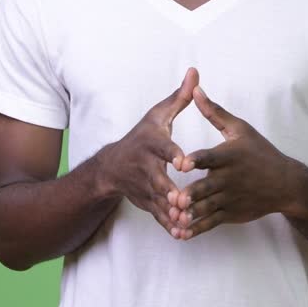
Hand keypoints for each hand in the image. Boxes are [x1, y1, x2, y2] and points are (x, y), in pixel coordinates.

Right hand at [98, 67, 197, 238]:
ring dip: (171, 211)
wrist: (112, 166)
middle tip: (182, 199)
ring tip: (187, 220)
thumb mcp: (157, 115)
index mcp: (151, 143)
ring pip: (158, 200)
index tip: (183, 161)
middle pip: (157, 178)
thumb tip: (195, 72)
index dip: (172, 154)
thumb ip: (180, 97)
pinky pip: (158, 215)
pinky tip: (183, 234)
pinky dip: (169, 225)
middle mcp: (145, 166)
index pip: (162, 147)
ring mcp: (144, 186)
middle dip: (168, 189)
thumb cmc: (142, 136)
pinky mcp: (146, 202)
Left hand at [166, 84, 296, 239]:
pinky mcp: (230, 214)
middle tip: (175, 199)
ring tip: (174, 217)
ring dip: (190, 214)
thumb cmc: (260, 152)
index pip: (210, 158)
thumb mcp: (240, 129)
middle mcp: (229, 179)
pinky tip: (181, 233)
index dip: (196, 161)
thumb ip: (214, 112)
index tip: (181, 164)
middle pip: (207, 188)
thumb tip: (195, 89)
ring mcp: (230, 199)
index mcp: (229, 157)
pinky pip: (211, 222)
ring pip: (207, 208)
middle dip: (191, 194)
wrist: (285, 184)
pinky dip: (197, 229)